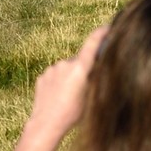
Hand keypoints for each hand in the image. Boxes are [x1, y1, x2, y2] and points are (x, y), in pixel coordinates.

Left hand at [27, 24, 106, 143]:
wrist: (46, 124)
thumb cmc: (72, 114)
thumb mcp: (91, 96)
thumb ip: (95, 78)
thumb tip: (98, 67)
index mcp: (79, 67)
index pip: (92, 44)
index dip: (101, 34)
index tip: (107, 27)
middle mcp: (65, 64)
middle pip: (80, 61)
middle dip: (84, 69)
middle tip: (86, 87)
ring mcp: (52, 69)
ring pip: (67, 69)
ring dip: (71, 77)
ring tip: (70, 97)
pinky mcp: (42, 76)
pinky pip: (56, 75)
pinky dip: (60, 82)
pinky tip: (59, 97)